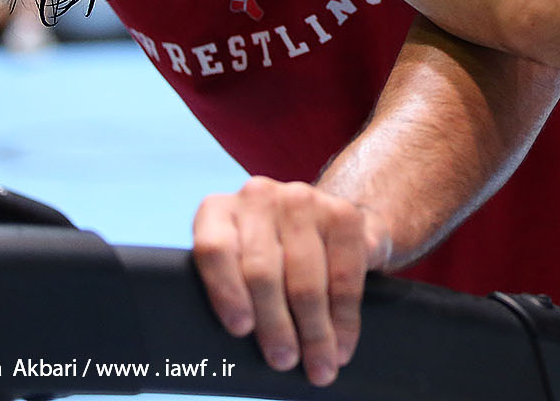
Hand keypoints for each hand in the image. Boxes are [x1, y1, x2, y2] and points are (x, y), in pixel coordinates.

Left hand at [192, 177, 393, 385]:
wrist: (322, 222)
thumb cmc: (268, 255)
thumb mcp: (237, 262)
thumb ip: (231, 286)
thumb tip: (235, 340)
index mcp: (218, 211)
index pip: (215, 250)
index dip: (226, 292)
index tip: (241, 330)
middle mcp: (258, 197)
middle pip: (263, 271)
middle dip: (276, 325)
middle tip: (284, 360)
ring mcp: (302, 200)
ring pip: (304, 277)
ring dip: (314, 329)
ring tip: (318, 362)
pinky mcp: (342, 212)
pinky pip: (344, 274)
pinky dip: (344, 317)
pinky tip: (342, 341)